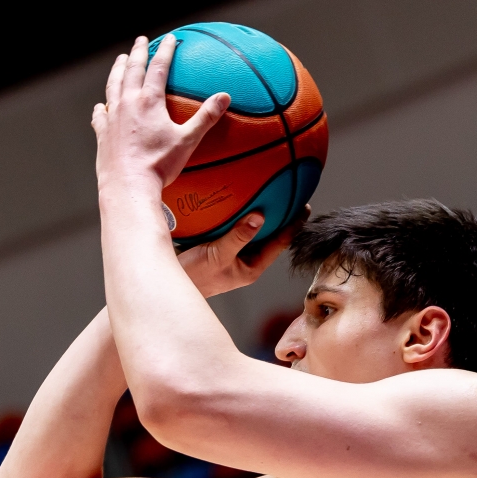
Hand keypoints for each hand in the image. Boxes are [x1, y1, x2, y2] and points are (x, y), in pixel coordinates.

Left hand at [92, 35, 228, 191]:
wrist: (128, 185)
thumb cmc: (159, 165)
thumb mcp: (187, 140)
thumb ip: (205, 117)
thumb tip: (225, 97)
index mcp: (149, 101)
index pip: (158, 67)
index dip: (166, 51)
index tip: (170, 39)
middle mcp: (127, 103)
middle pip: (132, 70)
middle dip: (138, 53)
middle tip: (141, 41)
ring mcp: (112, 117)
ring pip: (113, 85)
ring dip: (117, 70)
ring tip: (120, 60)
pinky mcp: (102, 134)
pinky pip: (99, 115)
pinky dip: (101, 107)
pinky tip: (101, 106)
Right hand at [179, 206, 310, 297]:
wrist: (170, 285)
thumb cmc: (194, 277)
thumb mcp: (218, 255)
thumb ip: (238, 237)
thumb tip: (259, 217)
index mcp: (252, 267)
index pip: (280, 243)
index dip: (294, 225)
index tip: (305, 207)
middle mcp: (246, 261)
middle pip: (269, 236)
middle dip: (281, 217)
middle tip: (292, 193)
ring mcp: (233, 254)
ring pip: (252, 231)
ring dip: (260, 214)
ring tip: (270, 192)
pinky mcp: (219, 247)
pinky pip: (235, 228)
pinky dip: (240, 215)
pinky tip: (240, 199)